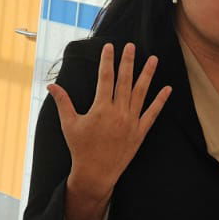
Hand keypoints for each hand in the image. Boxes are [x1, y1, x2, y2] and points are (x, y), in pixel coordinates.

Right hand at [48, 43, 171, 201]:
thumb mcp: (69, 124)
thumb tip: (51, 85)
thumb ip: (62, 102)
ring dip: (147, 75)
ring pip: (141, 93)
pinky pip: (152, 114)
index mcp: (101, 108)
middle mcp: (118, 112)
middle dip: (127, 61)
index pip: (105, 78)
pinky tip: (167, 89)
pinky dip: (160, 101)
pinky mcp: (140, 132)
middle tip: (130, 46)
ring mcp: (131, 122)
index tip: (109, 46)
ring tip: (153, 59)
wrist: (96, 173)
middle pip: (125, 81)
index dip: (107, 61)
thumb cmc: (80, 148)